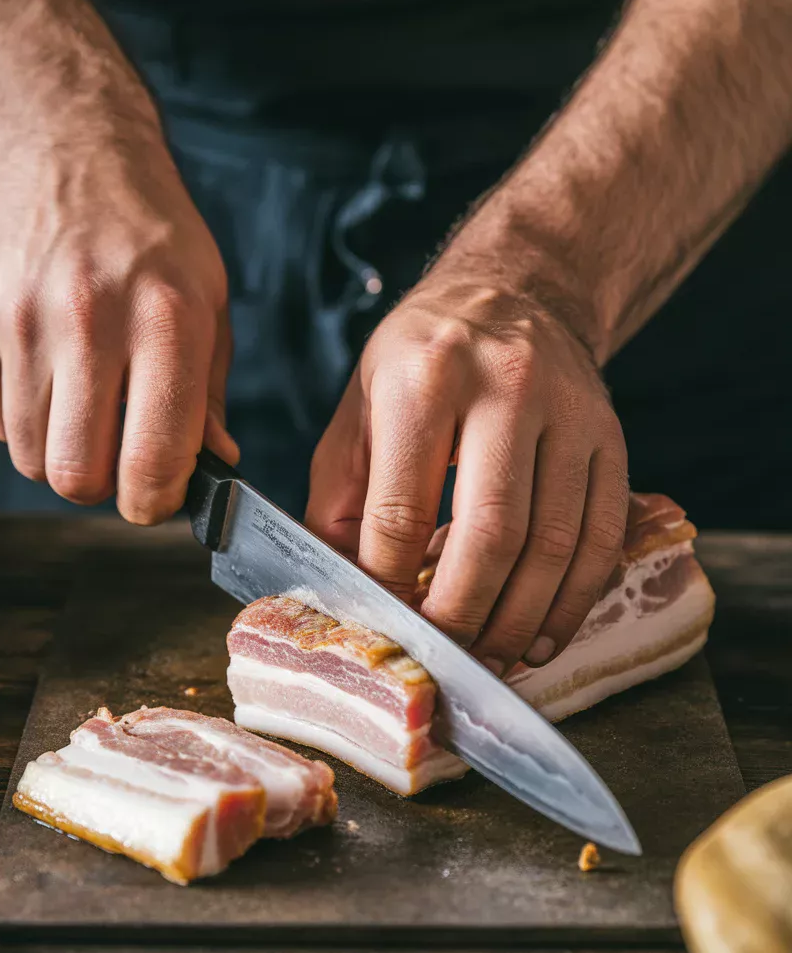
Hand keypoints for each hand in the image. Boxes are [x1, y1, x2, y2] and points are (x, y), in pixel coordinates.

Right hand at [0, 130, 235, 523]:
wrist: (70, 153)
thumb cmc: (152, 237)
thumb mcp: (208, 303)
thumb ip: (208, 395)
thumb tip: (216, 466)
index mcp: (166, 320)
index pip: (153, 456)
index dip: (155, 501)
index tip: (157, 498)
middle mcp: (90, 320)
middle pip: (76, 474)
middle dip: (102, 487)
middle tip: (118, 462)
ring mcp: (23, 319)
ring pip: (29, 456)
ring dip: (61, 454)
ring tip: (85, 410)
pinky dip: (26, 419)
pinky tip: (51, 378)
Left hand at [306, 272, 628, 673]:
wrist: (516, 293)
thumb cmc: (423, 359)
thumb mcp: (361, 406)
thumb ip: (342, 498)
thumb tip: (341, 588)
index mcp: (426, 376)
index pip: (402, 506)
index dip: (387, 579)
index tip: (382, 622)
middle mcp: (506, 387)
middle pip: (490, 533)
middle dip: (462, 613)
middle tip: (441, 654)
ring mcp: (569, 414)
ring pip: (553, 544)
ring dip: (519, 620)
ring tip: (490, 659)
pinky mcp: (611, 439)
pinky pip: (602, 537)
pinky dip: (573, 600)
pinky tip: (542, 634)